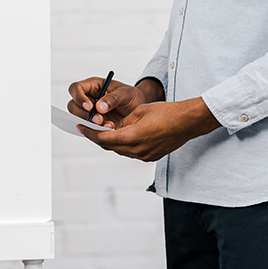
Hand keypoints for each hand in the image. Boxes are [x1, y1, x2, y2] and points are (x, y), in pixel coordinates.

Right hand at [67, 77, 164, 127]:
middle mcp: (88, 98)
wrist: (140, 108)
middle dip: (84, 115)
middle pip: (73, 106)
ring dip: (91, 125)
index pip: (75, 89)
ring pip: (79, 119)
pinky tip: (110, 129)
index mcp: (93, 86)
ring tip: (109, 125)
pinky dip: (97, 131)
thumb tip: (99, 107)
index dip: (78, 98)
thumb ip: (113, 98)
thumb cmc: (132, 96)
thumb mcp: (126, 93)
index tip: (90, 107)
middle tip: (99, 120)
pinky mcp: (95, 124)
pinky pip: (89, 129)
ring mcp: (90, 112)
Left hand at [77, 97, 221, 161]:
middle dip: (97, 137)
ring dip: (110, 142)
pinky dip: (122, 145)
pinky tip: (120, 136)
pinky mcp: (150, 157)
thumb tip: (112, 127)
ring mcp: (144, 156)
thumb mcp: (139, 112)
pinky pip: (130, 152)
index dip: (89, 133)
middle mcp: (137, 150)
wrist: (187, 122)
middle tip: (87, 128)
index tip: (80, 127)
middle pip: (109, 146)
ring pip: (120, 150)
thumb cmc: (166, 112)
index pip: (103, 138)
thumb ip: (122, 122)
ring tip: (102, 131)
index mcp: (132, 137)